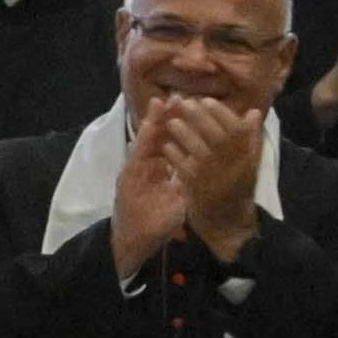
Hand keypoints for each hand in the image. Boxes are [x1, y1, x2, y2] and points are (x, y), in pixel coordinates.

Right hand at [108, 114, 203, 273]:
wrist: (136, 240)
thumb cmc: (159, 223)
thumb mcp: (181, 200)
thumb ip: (189, 181)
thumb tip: (208, 166)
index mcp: (163, 169)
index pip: (175, 143)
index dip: (185, 127)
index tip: (197, 111)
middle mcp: (149, 165)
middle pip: (161, 136)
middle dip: (171, 117)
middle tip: (182, 97)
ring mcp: (138, 168)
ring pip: (148, 139)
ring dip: (155, 119)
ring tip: (164, 100)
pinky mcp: (129, 174)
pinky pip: (138, 153)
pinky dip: (144, 137)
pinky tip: (150, 122)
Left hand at [173, 97, 265, 254]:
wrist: (229, 223)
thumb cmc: (238, 187)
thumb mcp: (250, 163)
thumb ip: (250, 137)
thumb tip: (253, 111)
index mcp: (248, 157)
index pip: (236, 129)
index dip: (221, 112)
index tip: (206, 100)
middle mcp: (234, 165)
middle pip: (216, 135)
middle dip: (199, 116)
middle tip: (183, 102)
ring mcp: (215, 177)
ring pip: (198, 149)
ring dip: (183, 132)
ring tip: (172, 122)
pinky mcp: (197, 188)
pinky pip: (183, 167)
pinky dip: (174, 154)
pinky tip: (166, 146)